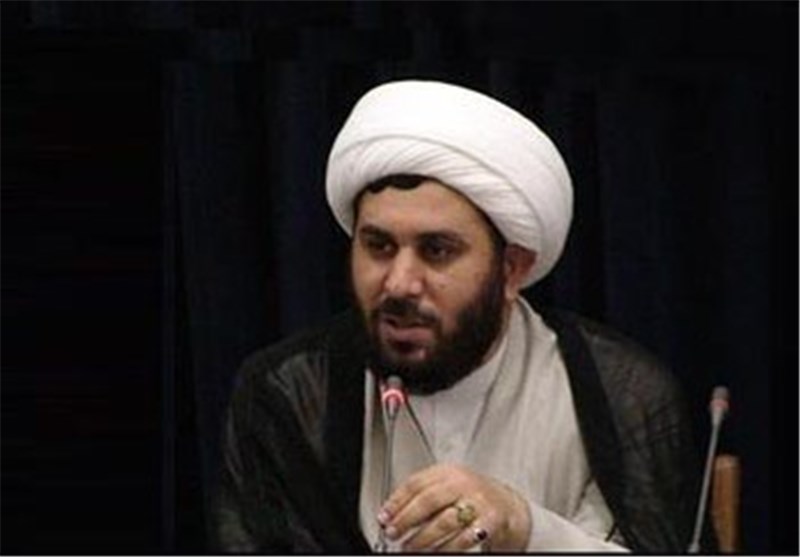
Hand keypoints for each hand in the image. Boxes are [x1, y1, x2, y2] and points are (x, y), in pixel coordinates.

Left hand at [377, 463, 531, 551]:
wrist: (507, 505)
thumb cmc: (471, 496)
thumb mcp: (447, 487)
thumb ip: (422, 495)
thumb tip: (392, 513)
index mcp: (448, 472)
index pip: (416, 483)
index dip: (396, 501)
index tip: (384, 516)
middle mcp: (463, 483)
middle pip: (428, 500)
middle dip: (406, 519)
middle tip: (393, 532)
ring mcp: (478, 501)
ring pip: (444, 521)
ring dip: (423, 538)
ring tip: (410, 547)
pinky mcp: (490, 521)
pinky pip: (464, 537)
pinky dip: (446, 547)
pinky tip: (435, 551)